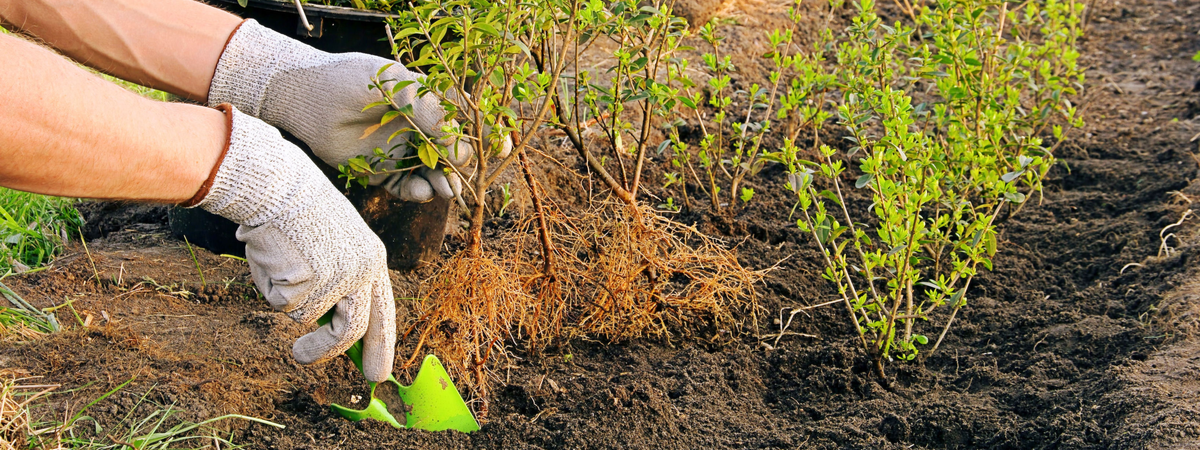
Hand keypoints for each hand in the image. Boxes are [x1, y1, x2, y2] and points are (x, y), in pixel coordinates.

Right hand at [189, 105, 395, 381]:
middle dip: (330, 353)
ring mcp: (337, 279)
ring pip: (309, 318)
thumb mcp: (333, 243)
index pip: (383, 311)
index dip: (381, 344)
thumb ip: (339, 281)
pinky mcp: (309, 284)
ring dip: (293, 312)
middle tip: (304, 360)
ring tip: (282, 281)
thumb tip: (329, 326)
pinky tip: (273, 259)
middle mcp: (362, 272)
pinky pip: (284, 305)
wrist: (277, 184)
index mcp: (373, 260)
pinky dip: (272, 289)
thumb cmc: (298, 211)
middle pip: (354, 330)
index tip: (379, 372)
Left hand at [207, 20, 472, 202]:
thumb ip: (427, 109)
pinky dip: (417, 192)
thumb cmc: (349, 80)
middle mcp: (418, 129)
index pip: (462, 121)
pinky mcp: (382, 172)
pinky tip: (420, 191)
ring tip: (445, 190)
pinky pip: (406, 186)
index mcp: (426, 103)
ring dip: (444, 183)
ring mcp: (401, 151)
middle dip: (461, 167)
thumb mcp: (393, 84)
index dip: (480, 136)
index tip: (500, 150)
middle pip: (452, 153)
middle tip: (461, 175)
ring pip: (432, 174)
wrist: (305, 98)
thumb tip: (456, 140)